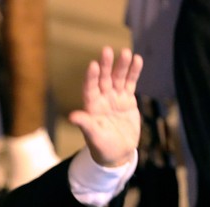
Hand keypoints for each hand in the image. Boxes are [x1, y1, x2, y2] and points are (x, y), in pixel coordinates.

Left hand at [68, 47, 142, 167]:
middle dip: (106, 66)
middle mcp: (102, 100)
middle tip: (107, 50)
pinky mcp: (127, 100)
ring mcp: (115, 98)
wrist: (118, 153)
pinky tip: (137, 60)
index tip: (93, 65)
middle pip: (104, 79)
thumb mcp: (93, 137)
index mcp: (91, 108)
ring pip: (118, 78)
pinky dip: (134, 72)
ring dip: (122, 66)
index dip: (91, 77)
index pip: (90, 89)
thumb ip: (85, 124)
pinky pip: (130, 83)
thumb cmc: (102, 147)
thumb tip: (72, 116)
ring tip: (126, 53)